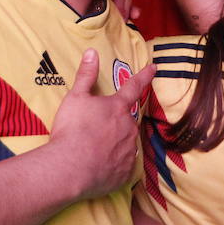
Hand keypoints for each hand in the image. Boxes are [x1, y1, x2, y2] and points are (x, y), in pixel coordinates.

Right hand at [46, 49, 154, 199]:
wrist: (69, 168)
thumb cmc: (72, 130)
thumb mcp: (75, 97)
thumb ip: (86, 75)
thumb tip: (92, 52)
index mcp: (118, 107)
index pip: (134, 86)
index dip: (144, 76)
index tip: (154, 68)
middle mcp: (129, 127)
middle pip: (128, 120)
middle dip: (116, 123)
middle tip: (97, 131)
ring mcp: (129, 150)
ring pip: (127, 142)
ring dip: (116, 143)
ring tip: (95, 150)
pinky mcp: (126, 172)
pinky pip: (124, 165)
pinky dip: (115, 164)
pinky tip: (101, 166)